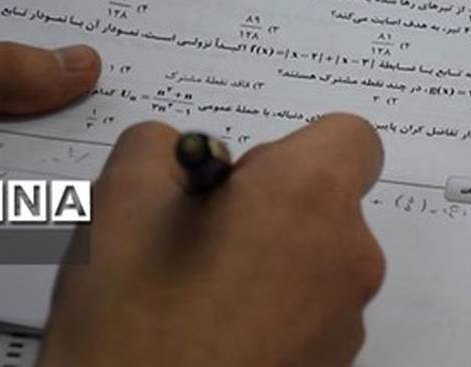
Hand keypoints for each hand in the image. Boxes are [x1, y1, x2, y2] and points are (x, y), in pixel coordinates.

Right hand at [40, 114, 385, 366]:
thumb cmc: (135, 328)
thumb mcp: (120, 202)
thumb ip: (159, 147)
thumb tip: (179, 152)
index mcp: (309, 195)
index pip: (350, 137)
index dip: (292, 148)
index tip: (241, 178)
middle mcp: (348, 256)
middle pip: (325, 203)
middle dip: (268, 209)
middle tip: (197, 236)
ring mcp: (345, 322)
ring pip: (314, 262)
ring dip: (266, 264)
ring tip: (192, 293)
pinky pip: (308, 316)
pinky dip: (270, 315)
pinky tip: (208, 333)